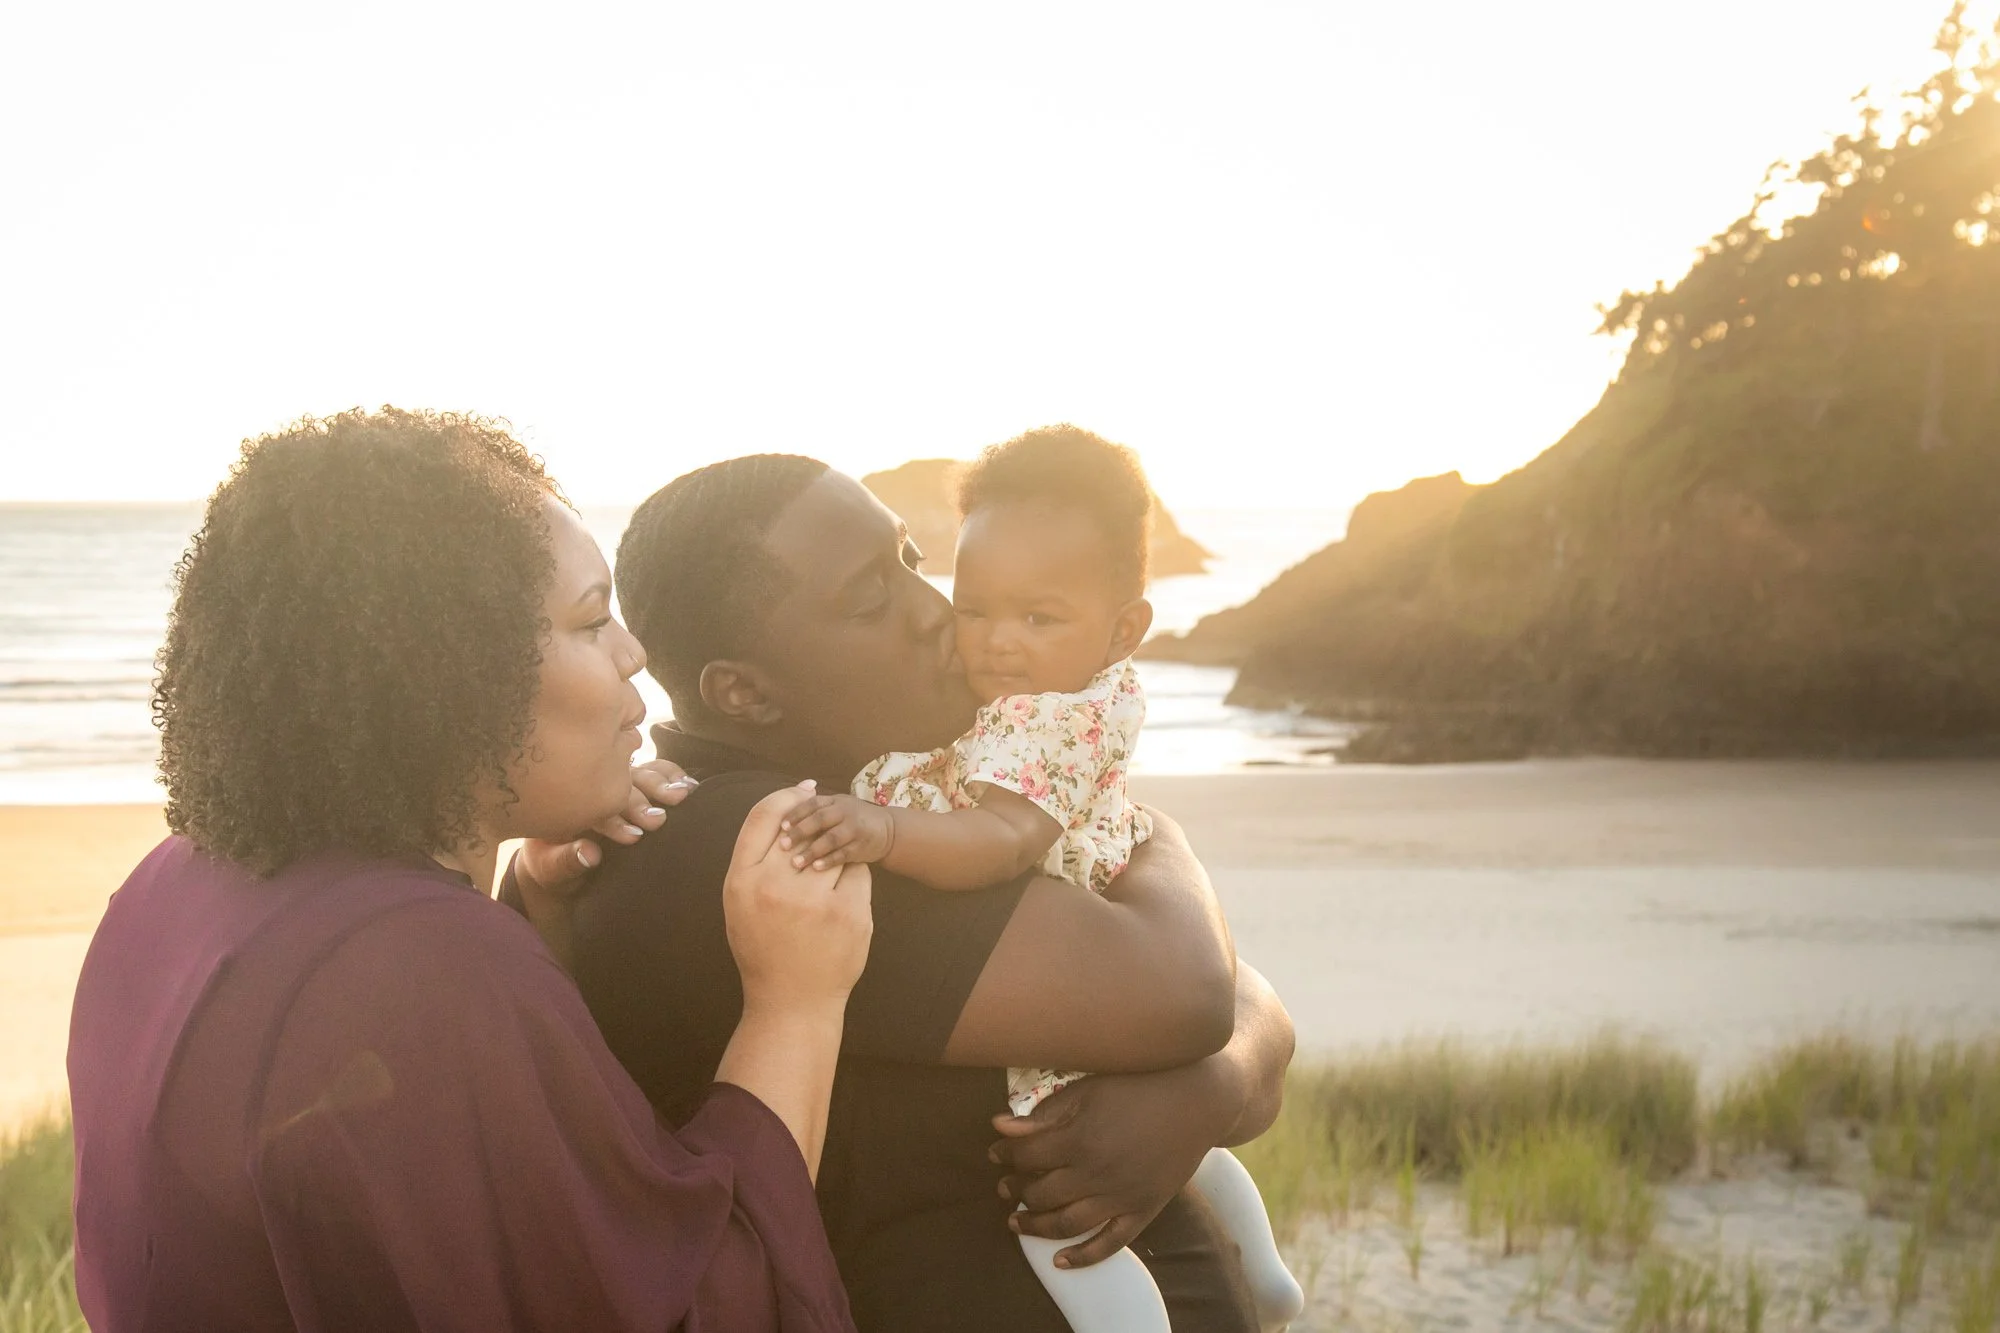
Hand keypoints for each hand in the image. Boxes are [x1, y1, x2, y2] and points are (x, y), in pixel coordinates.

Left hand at [514, 759, 697, 900]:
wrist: (562, 866)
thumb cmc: (553, 869)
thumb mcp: (551, 870)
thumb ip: (567, 861)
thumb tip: (590, 853)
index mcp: (567, 803)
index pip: (591, 803)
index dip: (613, 819)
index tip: (633, 836)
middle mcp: (593, 788)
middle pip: (618, 784)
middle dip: (641, 801)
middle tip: (658, 820)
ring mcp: (616, 784)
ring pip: (639, 773)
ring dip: (661, 783)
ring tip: (681, 794)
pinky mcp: (637, 785)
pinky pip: (655, 770)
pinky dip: (672, 774)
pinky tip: (689, 785)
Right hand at [728, 784, 873, 1014]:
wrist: (792, 1001)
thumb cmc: (764, 945)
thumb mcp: (740, 900)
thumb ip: (757, 855)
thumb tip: (793, 801)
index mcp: (742, 881)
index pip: (764, 815)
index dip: (787, 796)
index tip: (805, 791)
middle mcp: (776, 887)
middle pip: (803, 828)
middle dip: (817, 823)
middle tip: (824, 829)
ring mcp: (816, 901)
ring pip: (834, 849)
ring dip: (835, 854)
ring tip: (825, 880)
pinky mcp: (850, 913)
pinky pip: (857, 873)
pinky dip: (852, 879)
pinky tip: (840, 900)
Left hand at [779, 789, 897, 870]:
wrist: (888, 831)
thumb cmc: (853, 820)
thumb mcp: (837, 807)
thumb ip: (815, 809)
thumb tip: (781, 814)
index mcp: (834, 801)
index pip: (812, 803)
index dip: (796, 814)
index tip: (781, 826)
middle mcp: (845, 812)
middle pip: (820, 819)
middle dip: (800, 832)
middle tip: (782, 845)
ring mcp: (855, 829)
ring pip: (831, 838)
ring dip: (812, 850)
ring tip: (796, 862)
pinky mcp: (862, 846)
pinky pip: (843, 854)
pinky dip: (829, 861)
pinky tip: (816, 868)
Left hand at [988, 1063, 1233, 1268]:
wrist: (1198, 1101)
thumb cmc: (1140, 1085)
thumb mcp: (1089, 1088)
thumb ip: (1045, 1113)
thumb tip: (1000, 1127)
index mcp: (1080, 1140)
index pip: (1027, 1156)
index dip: (1005, 1155)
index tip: (995, 1152)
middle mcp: (1097, 1175)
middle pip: (1041, 1193)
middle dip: (1015, 1190)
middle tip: (1003, 1187)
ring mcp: (1121, 1198)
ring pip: (1066, 1224)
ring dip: (1035, 1226)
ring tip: (1015, 1222)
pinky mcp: (1143, 1211)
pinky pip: (1110, 1243)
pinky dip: (1083, 1256)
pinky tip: (1060, 1261)